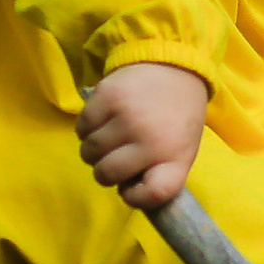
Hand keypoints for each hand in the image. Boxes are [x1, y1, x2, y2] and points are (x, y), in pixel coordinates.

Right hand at [78, 62, 209, 211]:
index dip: (136, 198)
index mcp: (175, 156)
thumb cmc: (178, 115)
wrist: (176, 64)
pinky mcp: (107, 96)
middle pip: (107, 174)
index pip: (153, 193)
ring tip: (107, 138)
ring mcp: (127, 117)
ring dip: (92, 151)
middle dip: (104, 172)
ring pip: (89, 152)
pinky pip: (81, 128)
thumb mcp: (183, 148)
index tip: (129, 189)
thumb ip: (160, 174)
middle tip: (113, 158)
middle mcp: (151, 139)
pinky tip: (101, 122)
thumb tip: (124, 190)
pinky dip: (85, 130)